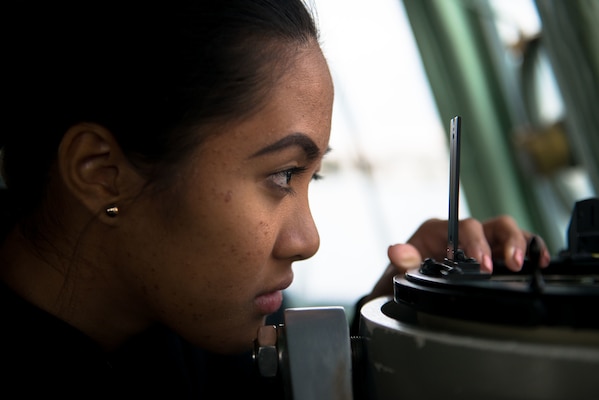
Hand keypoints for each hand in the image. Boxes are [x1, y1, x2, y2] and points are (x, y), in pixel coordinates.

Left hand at [367, 215, 550, 300]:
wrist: (408, 283)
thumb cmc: (406, 271)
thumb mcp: (399, 268)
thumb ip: (402, 260)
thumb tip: (397, 252)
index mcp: (441, 230)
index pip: (465, 228)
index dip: (477, 244)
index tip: (483, 265)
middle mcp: (464, 233)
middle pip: (494, 225)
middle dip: (508, 242)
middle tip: (512, 264)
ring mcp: (481, 244)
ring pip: (509, 233)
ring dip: (522, 246)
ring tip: (533, 263)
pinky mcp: (493, 255)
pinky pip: (516, 247)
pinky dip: (529, 251)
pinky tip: (540, 262)